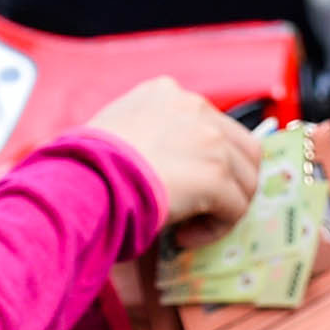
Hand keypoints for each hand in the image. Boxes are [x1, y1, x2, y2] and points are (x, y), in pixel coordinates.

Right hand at [89, 78, 259, 247]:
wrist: (83, 180)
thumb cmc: (84, 164)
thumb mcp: (112, 129)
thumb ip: (143, 134)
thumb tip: (155, 164)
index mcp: (165, 92)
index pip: (208, 121)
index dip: (204, 158)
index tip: (184, 183)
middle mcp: (194, 106)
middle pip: (240, 146)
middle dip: (229, 182)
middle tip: (203, 209)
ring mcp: (210, 139)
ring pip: (246, 178)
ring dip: (225, 208)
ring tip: (191, 227)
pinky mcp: (216, 175)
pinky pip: (236, 208)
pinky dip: (216, 228)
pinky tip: (185, 236)